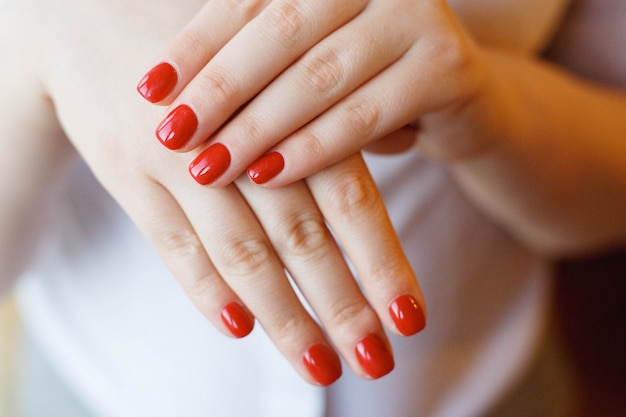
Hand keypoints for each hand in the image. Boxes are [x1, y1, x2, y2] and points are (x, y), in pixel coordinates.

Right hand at [1, 0, 424, 384]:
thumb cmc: (208, 53)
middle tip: (377, 360)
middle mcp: (237, 139)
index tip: (409, 318)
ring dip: (284, 315)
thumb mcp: (271, 68)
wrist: (91, 15)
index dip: (380, 260)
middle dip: (342, 303)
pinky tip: (241, 327)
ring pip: (239, 251)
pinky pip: (170, 243)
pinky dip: (205, 288)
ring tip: (320, 365)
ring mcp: (175, 160)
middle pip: (300, 236)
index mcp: (288, 105)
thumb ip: (321, 121)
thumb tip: (395, 156)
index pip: (348, 198)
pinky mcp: (125, 173)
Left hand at [137, 0, 485, 185]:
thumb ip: (258, 64)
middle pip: (280, 32)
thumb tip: (167, 97)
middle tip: (172, 136)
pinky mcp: (447, 65)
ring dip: (258, 127)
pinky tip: (268, 175)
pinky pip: (364, 114)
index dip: (196, 45)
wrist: (457, 99)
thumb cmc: (365, 81)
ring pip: (318, 76)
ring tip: (209, 167)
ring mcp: (417, 13)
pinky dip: (313, 148)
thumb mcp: (311, 63)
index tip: (150, 90)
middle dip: (220, 90)